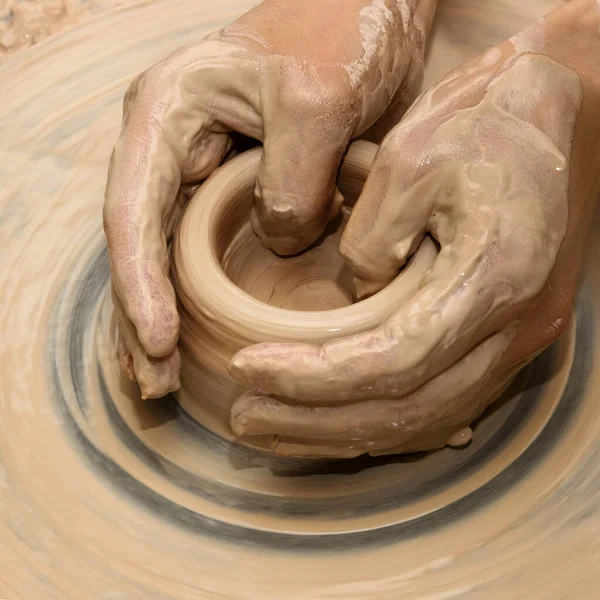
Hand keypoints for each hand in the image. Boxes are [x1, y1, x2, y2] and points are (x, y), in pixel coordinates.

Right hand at [103, 0, 436, 397]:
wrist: (369, 12)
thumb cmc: (339, 32)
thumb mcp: (318, 98)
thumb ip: (292, 177)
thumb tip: (279, 241)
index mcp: (169, 114)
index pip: (134, 211)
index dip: (139, 284)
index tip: (157, 343)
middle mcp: (175, 150)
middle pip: (139, 246)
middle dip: (140, 318)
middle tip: (155, 383)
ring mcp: (203, 176)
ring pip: (166, 260)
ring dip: (162, 322)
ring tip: (162, 381)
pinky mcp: (238, 197)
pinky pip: (208, 259)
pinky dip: (201, 306)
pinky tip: (201, 344)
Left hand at [228, 49, 588, 457]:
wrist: (556, 121)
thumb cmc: (488, 124)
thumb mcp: (413, 158)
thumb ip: (372, 239)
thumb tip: (352, 292)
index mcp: (496, 278)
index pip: (393, 361)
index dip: (314, 378)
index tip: (248, 368)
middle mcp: (516, 329)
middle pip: (407, 410)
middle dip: (316, 421)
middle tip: (245, 418)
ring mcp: (517, 342)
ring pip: (423, 421)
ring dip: (342, 432)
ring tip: (271, 426)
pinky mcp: (504, 341)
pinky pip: (438, 406)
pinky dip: (379, 421)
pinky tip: (332, 420)